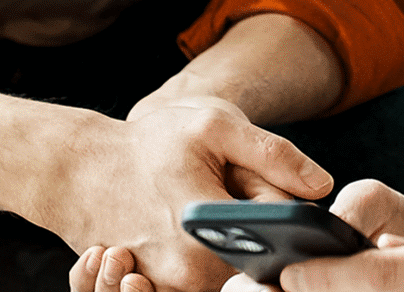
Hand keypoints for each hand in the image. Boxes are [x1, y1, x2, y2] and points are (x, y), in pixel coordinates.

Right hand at [34, 96, 332, 291]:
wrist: (81, 170)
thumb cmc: (149, 145)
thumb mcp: (213, 128)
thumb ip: (273, 156)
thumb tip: (322, 186)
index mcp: (212, 237)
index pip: (284, 240)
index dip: (287, 218)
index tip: (273, 200)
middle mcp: (192, 276)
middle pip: (258, 259)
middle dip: (256, 231)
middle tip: (220, 194)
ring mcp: (172, 287)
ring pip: (231, 271)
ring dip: (230, 246)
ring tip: (193, 209)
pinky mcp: (159, 290)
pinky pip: (198, 281)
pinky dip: (205, 257)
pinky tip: (179, 227)